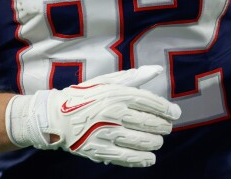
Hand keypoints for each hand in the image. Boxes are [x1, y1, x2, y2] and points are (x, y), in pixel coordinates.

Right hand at [6, 65, 180, 166]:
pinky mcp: (99, 150)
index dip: (166, 109)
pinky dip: (142, 159)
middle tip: (166, 128)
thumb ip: (134, 77)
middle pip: (148, 123)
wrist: (55, 116)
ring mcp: (106, 133)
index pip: (149, 102)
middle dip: (163, 126)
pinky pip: (127, 158)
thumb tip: (158, 70)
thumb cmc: (85, 96)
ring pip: (141, 141)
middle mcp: (113, 113)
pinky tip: (150, 158)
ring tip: (158, 141)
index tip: (175, 113)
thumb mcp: (107, 81)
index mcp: (116, 94)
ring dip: (155, 142)